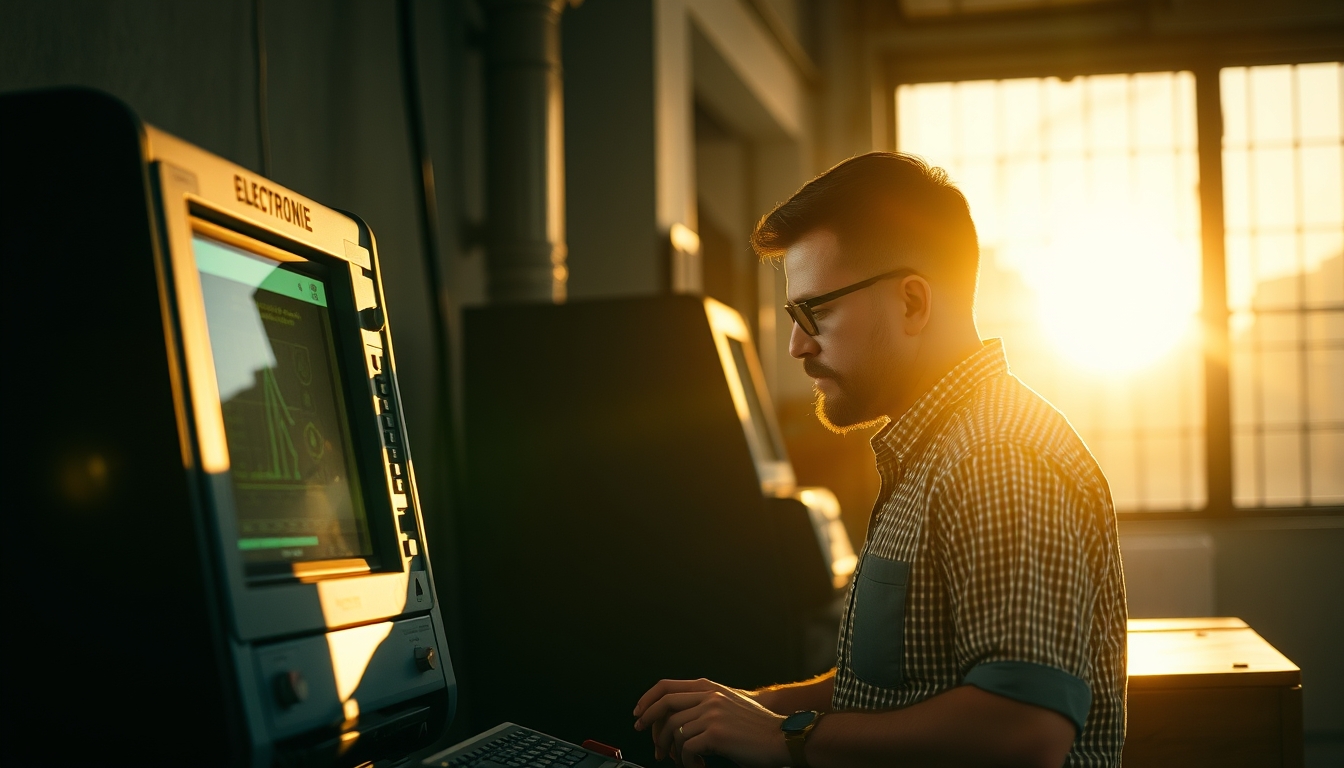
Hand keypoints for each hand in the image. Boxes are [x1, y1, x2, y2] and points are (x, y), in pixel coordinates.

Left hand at [633, 678, 788, 767]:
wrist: (782, 737)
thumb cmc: (757, 728)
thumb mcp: (729, 705)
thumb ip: (705, 705)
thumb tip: (675, 722)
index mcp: (709, 688)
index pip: (666, 687)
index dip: (648, 700)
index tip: (639, 714)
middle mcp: (709, 696)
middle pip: (664, 705)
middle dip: (649, 724)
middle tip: (652, 744)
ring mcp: (712, 713)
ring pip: (674, 731)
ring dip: (674, 751)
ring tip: (683, 761)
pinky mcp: (716, 733)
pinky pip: (687, 749)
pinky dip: (688, 762)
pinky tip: (698, 766)